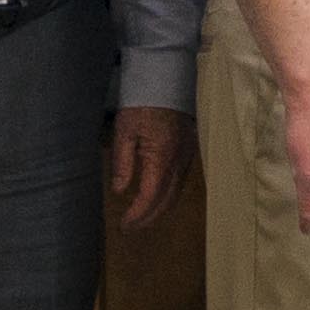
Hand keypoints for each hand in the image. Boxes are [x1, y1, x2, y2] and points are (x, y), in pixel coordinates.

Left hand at [108, 105, 187, 227]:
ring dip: (159, 210)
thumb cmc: (141, 104)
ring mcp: (187, 157)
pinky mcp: (190, 151)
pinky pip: (181, 182)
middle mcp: (179, 162)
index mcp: (161, 157)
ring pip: (176, 194)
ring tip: (142, 219)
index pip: (150, 196)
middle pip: (166, 201)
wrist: (167, 79)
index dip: (137, 215)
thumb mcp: (124, 131)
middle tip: (130, 229)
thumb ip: (122, 162)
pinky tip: (157, 199)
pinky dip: (168, 197)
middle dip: (148, 219)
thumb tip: (120, 191)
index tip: (123, 225)